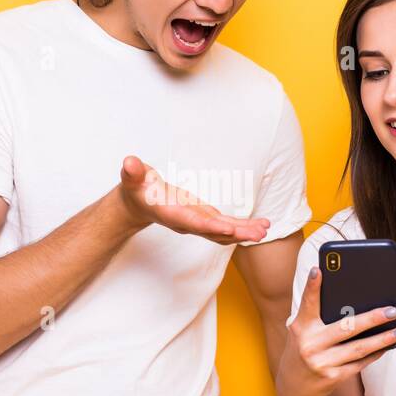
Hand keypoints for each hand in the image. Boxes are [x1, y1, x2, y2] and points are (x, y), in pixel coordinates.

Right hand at [117, 155, 270, 244]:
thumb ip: (132, 172)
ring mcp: (196, 222)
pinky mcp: (204, 218)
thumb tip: (129, 162)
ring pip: (223, 232)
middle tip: (259, 233)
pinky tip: (259, 225)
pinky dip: (242, 227)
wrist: (138, 203)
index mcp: (171, 213)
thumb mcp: (132, 178)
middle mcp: (186, 222)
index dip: (210, 226)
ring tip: (265, 229)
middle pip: (214, 232)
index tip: (228, 228)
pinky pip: (225, 227)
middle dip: (236, 233)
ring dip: (244, 232)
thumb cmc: (136, 189)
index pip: (192, 221)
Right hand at [275, 264, 395, 395]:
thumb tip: (354, 303)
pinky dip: (374, 353)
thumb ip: (319, 318)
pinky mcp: (333, 377)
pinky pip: (359, 363)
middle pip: (345, 328)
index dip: (312, 286)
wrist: (294, 389)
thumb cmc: (303, 351)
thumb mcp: (303, 333)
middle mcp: (309, 344)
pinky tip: (387, 346)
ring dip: (382, 339)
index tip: (318, 269)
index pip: (307, 303)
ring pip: (358, 348)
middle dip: (371, 319)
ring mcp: (321, 362)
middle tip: (391, 310)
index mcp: (300, 328)